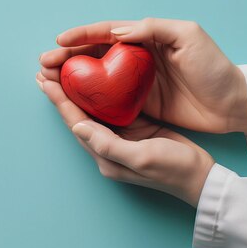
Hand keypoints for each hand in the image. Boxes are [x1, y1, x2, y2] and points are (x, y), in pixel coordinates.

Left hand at [36, 74, 213, 206]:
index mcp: (104, 155)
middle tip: (45, 70)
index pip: (76, 122)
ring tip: (62, 72)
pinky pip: (110, 108)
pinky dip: (99, 93)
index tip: (45, 79)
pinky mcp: (133, 130)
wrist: (201, 177)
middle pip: (78, 115)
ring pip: (91, 110)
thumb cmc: (174, 169)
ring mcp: (119, 138)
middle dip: (62, 93)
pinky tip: (94, 79)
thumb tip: (78, 127)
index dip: (60, 100)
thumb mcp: (141, 157)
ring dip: (77, 91)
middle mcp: (106, 147)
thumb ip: (108, 144)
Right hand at [38, 18, 246, 134]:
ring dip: (71, 77)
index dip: (81, 36)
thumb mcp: (189, 36)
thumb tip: (117, 32)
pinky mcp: (138, 104)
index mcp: (146, 37)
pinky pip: (106, 98)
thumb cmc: (214, 68)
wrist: (233, 105)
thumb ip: (152, 29)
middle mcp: (136, 58)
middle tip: (45, 64)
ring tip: (49, 79)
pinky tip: (70, 98)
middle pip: (94, 55)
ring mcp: (134, 82)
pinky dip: (86, 97)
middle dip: (67, 58)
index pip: (107, 33)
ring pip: (95, 77)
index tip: (59, 42)